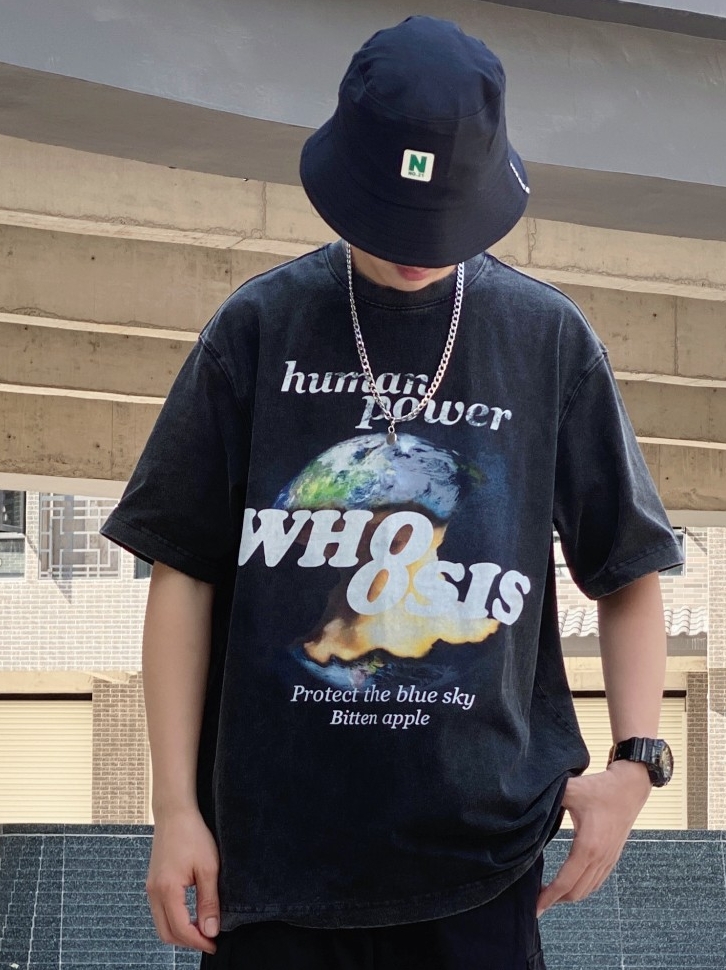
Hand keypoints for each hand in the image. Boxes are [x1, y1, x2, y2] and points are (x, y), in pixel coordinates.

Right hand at [146, 808, 220, 953]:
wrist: (175, 813)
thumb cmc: (192, 834)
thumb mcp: (208, 868)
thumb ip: (209, 902)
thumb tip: (210, 931)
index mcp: (167, 890)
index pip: (181, 930)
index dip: (198, 942)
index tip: (214, 944)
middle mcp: (154, 892)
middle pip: (166, 933)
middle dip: (188, 942)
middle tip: (209, 939)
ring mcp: (150, 888)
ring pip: (161, 924)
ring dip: (180, 932)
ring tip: (202, 929)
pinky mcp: (152, 883)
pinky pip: (159, 912)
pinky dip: (173, 920)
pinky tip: (190, 915)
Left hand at [536, 761, 650, 916]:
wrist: (628, 788)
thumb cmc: (598, 788)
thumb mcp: (570, 791)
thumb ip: (547, 798)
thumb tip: (526, 804)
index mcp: (587, 846)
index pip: (565, 882)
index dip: (548, 897)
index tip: (535, 907)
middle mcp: (599, 858)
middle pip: (576, 892)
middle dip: (555, 900)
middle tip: (536, 901)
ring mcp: (608, 860)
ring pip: (587, 890)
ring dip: (568, 896)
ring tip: (549, 895)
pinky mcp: (612, 858)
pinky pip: (596, 882)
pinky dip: (581, 889)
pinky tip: (569, 885)